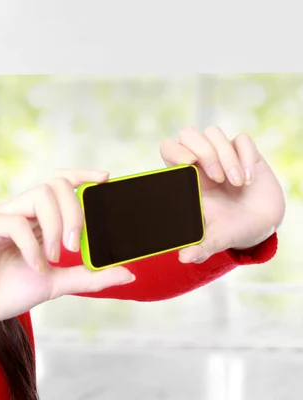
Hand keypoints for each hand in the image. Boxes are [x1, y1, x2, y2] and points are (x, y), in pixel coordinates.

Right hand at [0, 169, 135, 329]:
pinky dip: (32, 247)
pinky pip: (16, 223)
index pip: (59, 183)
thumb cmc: (7, 292)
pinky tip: (35, 267)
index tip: (106, 179)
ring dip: (55, 226)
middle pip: (55, 184)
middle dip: (74, 211)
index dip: (81, 175)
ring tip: (54, 258)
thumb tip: (128, 273)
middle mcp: (19, 211)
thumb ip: (88, 276)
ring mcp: (0, 216)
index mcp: (35, 219)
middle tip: (74, 246)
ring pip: (38, 196)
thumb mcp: (56, 283)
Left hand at [160, 126, 285, 262]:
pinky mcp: (244, 151)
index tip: (189, 165)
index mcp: (185, 177)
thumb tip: (184, 258)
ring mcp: (222, 153)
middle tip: (216, 178)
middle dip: (203, 151)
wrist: (261, 225)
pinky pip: (241, 139)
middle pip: (187, 133)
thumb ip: (200, 247)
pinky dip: (246, 156)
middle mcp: (200, 161)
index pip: (168, 148)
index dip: (174, 150)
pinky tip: (249, 179)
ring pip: (213, 132)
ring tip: (237, 184)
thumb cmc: (229, 229)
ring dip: (226, 157)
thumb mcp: (215, 240)